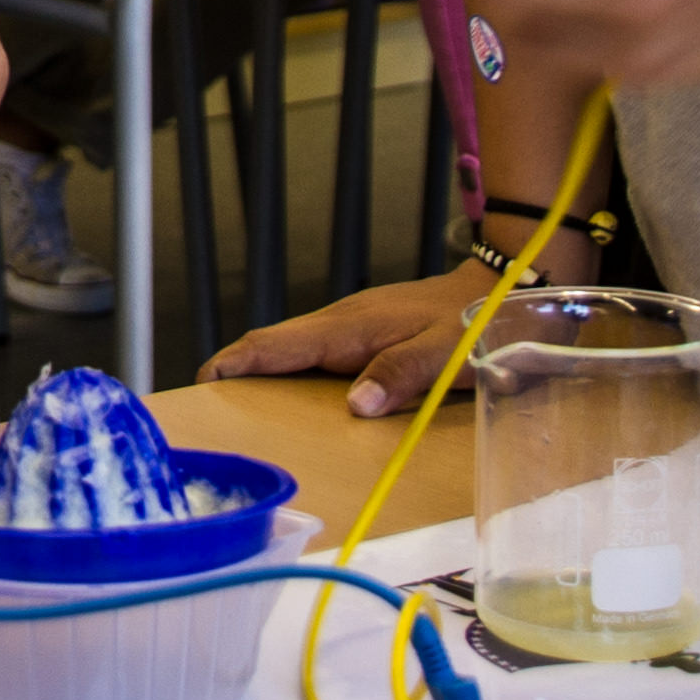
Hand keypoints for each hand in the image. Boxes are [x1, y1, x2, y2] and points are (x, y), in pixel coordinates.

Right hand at [201, 260, 488, 417]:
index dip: (237, 361)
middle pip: (273, 344)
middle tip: (208, 407)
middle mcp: (340, 323)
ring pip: (291, 348)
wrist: (496, 290)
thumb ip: (402, 374)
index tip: (204, 381)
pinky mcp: (361, 333)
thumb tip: (356, 405)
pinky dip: (289, 371)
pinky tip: (291, 397)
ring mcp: (349, 326)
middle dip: (236, 370)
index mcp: (350, 327)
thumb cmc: (473, 324)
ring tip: (239, 408)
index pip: (278, 342)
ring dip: (261, 372)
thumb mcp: (446, 354)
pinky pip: (312, 353)